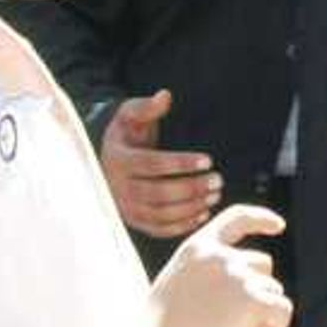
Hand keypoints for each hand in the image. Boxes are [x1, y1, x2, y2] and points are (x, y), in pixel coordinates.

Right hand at [98, 88, 219, 239]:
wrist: (110, 161)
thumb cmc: (126, 135)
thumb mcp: (130, 115)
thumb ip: (146, 106)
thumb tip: (165, 96)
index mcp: (118, 159)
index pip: (151, 164)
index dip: (181, 163)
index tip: (208, 160)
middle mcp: (118, 187)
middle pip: (158, 193)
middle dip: (191, 188)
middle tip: (217, 180)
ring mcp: (125, 208)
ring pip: (160, 214)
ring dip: (191, 207)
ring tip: (215, 195)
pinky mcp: (135, 221)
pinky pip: (159, 229)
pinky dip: (182, 225)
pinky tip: (203, 213)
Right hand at [145, 202, 291, 326]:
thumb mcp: (177, 290)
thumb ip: (207, 279)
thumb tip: (249, 290)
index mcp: (195, 249)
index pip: (236, 219)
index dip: (261, 219)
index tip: (279, 225)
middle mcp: (218, 255)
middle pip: (262, 264)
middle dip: (258, 292)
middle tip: (240, 325)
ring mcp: (236, 275)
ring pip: (273, 291)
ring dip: (264, 315)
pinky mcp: (252, 300)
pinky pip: (283, 309)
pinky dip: (278, 326)